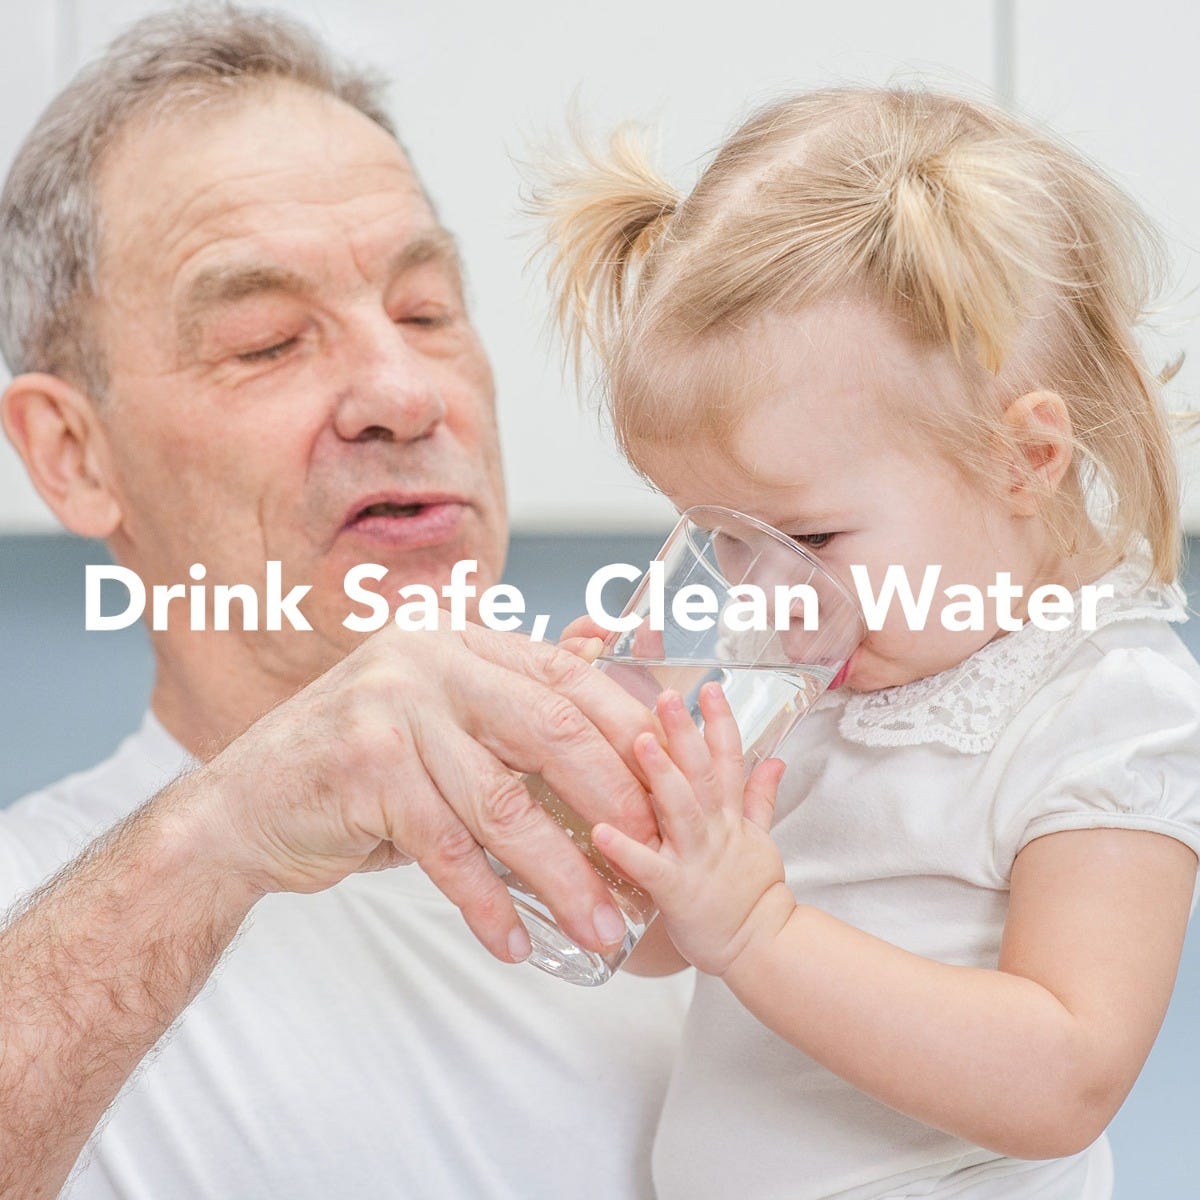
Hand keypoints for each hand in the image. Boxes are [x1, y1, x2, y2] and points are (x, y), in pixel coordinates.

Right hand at [193, 616, 659, 963]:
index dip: (627, 734)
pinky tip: (516, 939)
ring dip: (563, 874)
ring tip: (601, 923)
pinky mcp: (364, 771)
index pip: (568, 676)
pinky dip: (488, 902)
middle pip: (552, 731)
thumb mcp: (437, 715)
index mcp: (458, 640)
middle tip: (652, 860)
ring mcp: (392, 710)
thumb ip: (511, 695)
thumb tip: (604, 658)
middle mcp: (428, 661)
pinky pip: (447, 850)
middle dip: (614, 802)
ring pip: (505, 802)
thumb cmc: (355, 764)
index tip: (669, 790)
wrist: (242, 809)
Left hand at [591, 682, 792, 976]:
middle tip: (665, 697)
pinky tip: (600, 830)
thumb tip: (775, 758)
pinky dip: (626, 849)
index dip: (719, 721)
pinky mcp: (677, 891)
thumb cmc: (750, 892)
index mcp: (729, 813)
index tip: (708, 688)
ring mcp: (697, 858)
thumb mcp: (761, 837)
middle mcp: (714, 828)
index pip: (728, 757)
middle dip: (685, 733)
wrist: (761, 946)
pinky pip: (648, 868)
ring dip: (662, 775)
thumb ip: (760, 795)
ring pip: (680, 809)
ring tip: (640, 742)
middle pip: (702, 772)